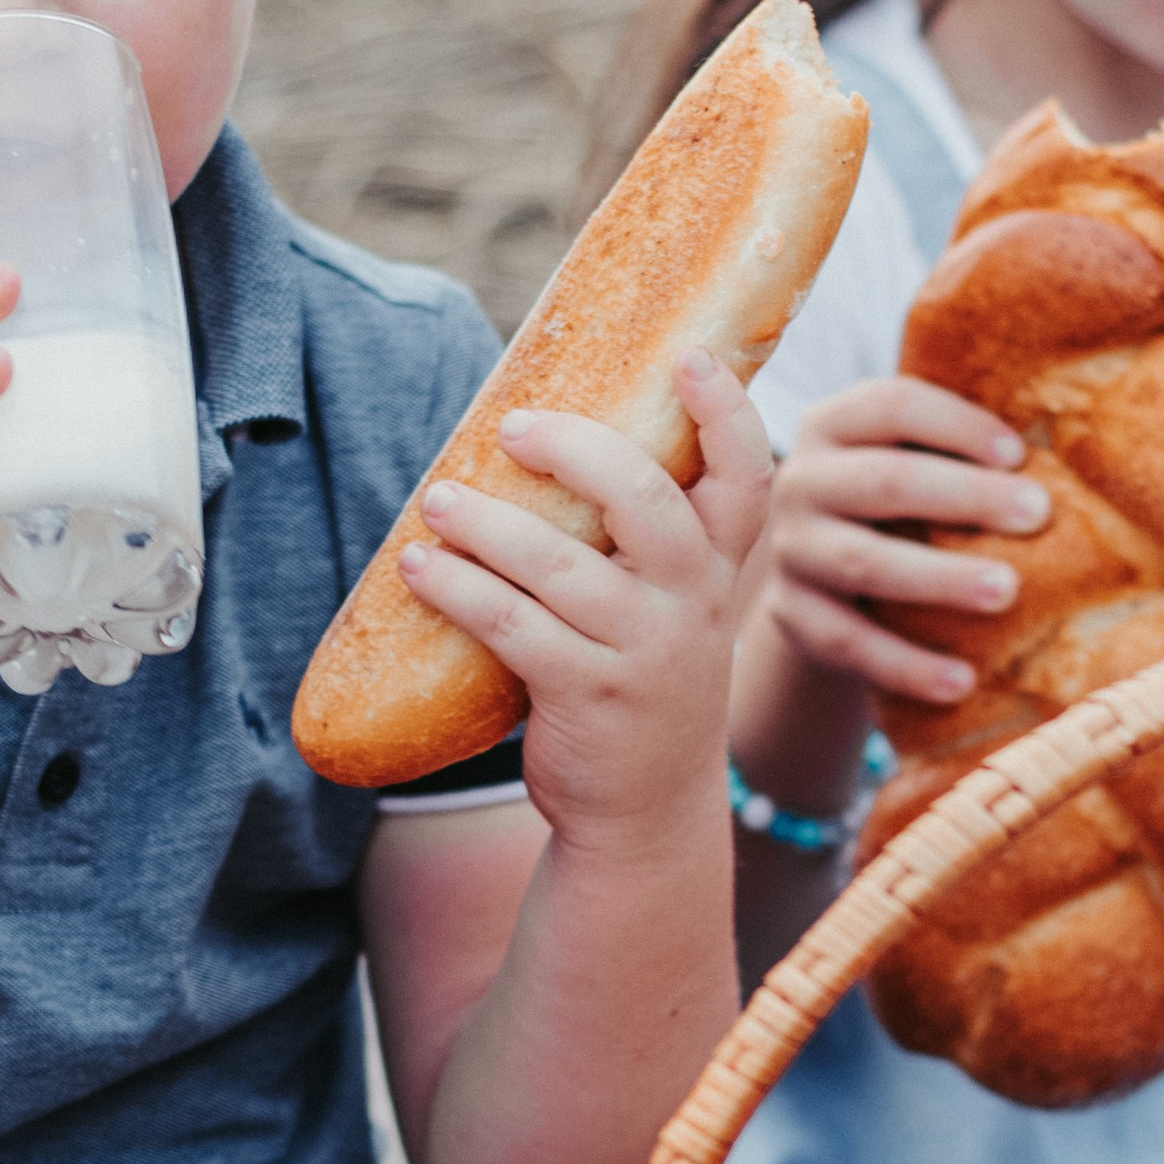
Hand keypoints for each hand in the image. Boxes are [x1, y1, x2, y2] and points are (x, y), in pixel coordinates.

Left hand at [395, 348, 773, 848]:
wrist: (644, 808)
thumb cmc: (640, 680)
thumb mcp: (672, 610)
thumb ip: (643, 540)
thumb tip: (544, 435)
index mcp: (719, 569)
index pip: (746, 476)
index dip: (724, 410)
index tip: (687, 356)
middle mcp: (692, 603)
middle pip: (645, 499)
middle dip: (573, 451)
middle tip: (513, 428)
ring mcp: (643, 651)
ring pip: (558, 563)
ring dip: (486, 523)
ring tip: (437, 501)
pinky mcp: (587, 695)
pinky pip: (511, 625)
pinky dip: (457, 589)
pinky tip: (418, 567)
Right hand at [761, 375, 1049, 705]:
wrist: (826, 588)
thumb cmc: (900, 512)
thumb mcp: (915, 466)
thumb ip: (963, 453)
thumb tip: (1069, 461)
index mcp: (835, 424)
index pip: (893, 406)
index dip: (958, 426)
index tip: (1019, 455)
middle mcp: (801, 481)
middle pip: (884, 481)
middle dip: (966, 496)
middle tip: (1039, 515)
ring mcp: (792, 551)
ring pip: (862, 561)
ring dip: (939, 578)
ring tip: (1007, 591)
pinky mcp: (791, 615)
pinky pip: (849, 642)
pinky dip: (906, 665)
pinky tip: (962, 681)